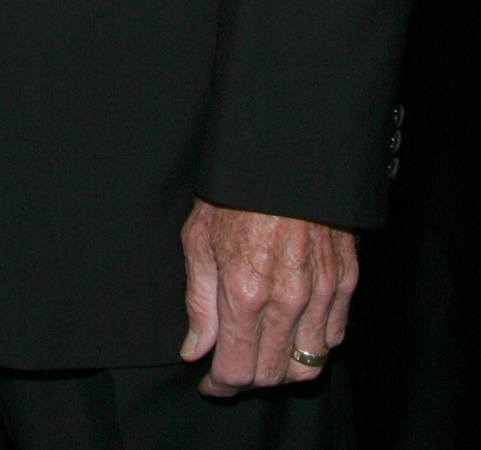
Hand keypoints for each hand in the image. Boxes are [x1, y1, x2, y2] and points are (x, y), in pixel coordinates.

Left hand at [181, 199, 356, 395]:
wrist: (282, 155)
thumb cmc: (234, 191)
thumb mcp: (198, 238)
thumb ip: (199, 300)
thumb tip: (195, 349)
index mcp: (246, 292)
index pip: (237, 369)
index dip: (220, 385)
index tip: (210, 382)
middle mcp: (288, 301)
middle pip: (272, 374)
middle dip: (248, 380)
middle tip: (232, 367)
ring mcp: (321, 293)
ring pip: (308, 365)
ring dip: (283, 370)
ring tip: (263, 355)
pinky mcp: (345, 280)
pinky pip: (334, 336)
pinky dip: (314, 346)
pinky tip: (294, 334)